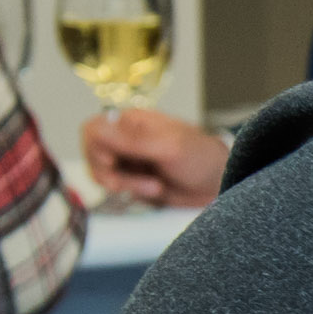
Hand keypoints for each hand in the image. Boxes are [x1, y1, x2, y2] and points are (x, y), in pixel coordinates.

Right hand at [84, 107, 229, 207]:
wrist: (220, 182)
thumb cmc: (200, 157)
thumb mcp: (168, 146)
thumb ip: (132, 140)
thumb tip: (95, 128)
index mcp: (132, 121)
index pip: (93, 129)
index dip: (95, 148)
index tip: (112, 162)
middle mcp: (125, 138)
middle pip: (92, 154)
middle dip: (110, 173)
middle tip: (133, 182)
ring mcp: (128, 160)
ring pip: (101, 174)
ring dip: (124, 184)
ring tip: (155, 187)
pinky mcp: (133, 180)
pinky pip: (116, 188)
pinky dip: (131, 192)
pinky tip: (155, 190)